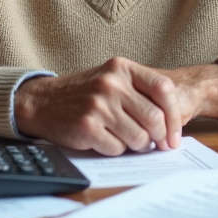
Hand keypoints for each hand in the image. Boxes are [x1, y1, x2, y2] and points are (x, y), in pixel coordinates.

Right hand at [13, 58, 217, 155]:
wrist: (43, 101)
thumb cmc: (85, 93)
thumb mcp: (112, 79)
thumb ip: (141, 92)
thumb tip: (171, 124)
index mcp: (122, 68)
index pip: (163, 89)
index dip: (174, 116)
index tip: (174, 135)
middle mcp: (111, 83)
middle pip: (154, 118)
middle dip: (158, 137)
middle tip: (155, 144)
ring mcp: (98, 105)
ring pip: (139, 138)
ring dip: (137, 145)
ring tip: (126, 139)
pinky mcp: (87, 126)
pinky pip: (117, 148)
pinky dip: (116, 149)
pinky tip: (106, 140)